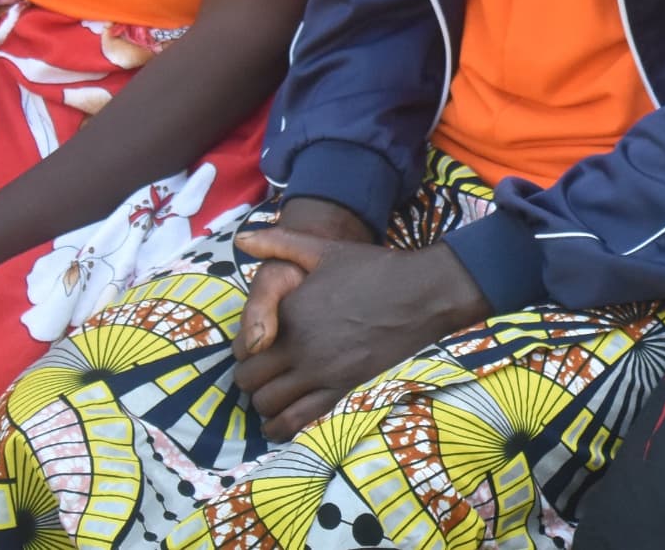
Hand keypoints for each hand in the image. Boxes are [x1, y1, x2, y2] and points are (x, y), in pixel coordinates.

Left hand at [230, 228, 488, 439]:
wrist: (422, 292)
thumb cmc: (374, 267)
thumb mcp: (326, 249)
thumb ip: (281, 243)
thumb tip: (243, 237)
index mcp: (289, 312)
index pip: (242, 347)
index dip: (244, 350)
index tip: (256, 348)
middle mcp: (298, 344)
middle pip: (248, 380)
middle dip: (250, 379)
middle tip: (263, 373)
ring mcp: (320, 369)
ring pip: (267, 403)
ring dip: (264, 402)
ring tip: (274, 393)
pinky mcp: (341, 386)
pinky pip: (297, 418)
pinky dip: (280, 427)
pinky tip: (280, 423)